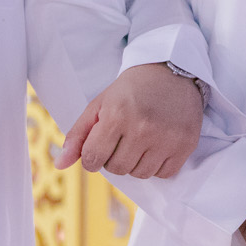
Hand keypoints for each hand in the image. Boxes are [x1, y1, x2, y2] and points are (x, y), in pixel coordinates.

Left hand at [55, 63, 203, 177]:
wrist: (172, 71)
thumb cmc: (131, 89)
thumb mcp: (99, 105)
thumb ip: (77, 135)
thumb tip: (60, 164)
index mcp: (116, 115)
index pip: (93, 159)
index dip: (93, 156)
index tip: (100, 145)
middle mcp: (142, 128)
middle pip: (117, 169)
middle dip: (114, 157)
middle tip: (123, 137)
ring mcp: (166, 138)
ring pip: (140, 174)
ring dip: (136, 162)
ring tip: (141, 139)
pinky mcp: (185, 144)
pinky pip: (164, 174)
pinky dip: (157, 165)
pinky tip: (157, 144)